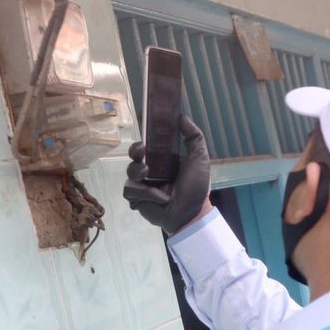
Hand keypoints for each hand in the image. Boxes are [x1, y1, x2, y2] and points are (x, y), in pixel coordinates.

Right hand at [123, 115, 211, 234]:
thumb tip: (181, 116)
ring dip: (138, 172)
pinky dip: (145, 193)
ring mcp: (143, 185)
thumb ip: (193, 137)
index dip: (143, 137)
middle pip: (134, 156)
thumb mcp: (199, 159)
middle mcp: (151, 171)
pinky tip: (158, 197)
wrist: (191, 214)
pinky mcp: (137, 199)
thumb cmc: (196, 188)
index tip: (143, 132)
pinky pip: (131, 190)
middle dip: (135, 151)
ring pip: (130, 172)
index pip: (148, 145)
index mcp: (163, 161)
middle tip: (141, 152)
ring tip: (148, 175)